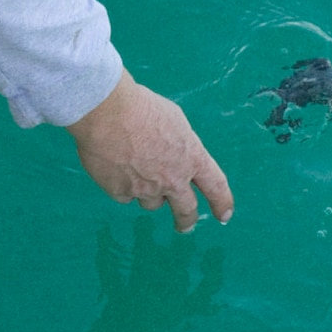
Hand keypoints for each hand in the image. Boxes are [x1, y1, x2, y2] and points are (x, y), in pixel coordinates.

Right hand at [69, 69, 232, 232]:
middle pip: (186, 210)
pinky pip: (125, 195)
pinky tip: (114, 164)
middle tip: (185, 225)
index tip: (224, 215)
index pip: (216, 186)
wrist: (106, 111)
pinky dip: (122, 184)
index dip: (222, 203)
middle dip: (187, 221)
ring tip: (133, 166)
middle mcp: (173, 179)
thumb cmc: (140, 107)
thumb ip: (180, 146)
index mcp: (192, 157)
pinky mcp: (121, 192)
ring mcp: (147, 189)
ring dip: (148, 192)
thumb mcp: (174, 120)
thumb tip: (177, 157)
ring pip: (152, 203)